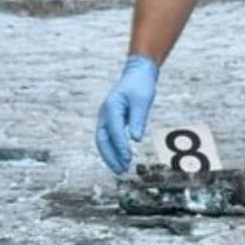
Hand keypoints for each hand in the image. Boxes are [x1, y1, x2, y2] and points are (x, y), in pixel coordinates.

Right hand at [95, 55, 158, 174]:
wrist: (137, 74)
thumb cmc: (141, 85)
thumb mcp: (142, 100)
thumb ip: (138, 119)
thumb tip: (135, 139)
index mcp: (111, 106)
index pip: (113, 130)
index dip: (120, 145)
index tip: (128, 158)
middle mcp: (105, 113)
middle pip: (102, 139)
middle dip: (110, 156)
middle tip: (121, 170)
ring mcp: (106, 118)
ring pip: (103, 141)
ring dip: (110, 156)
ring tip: (121, 170)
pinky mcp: (111, 121)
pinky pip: (108, 139)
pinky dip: (113, 151)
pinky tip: (121, 160)